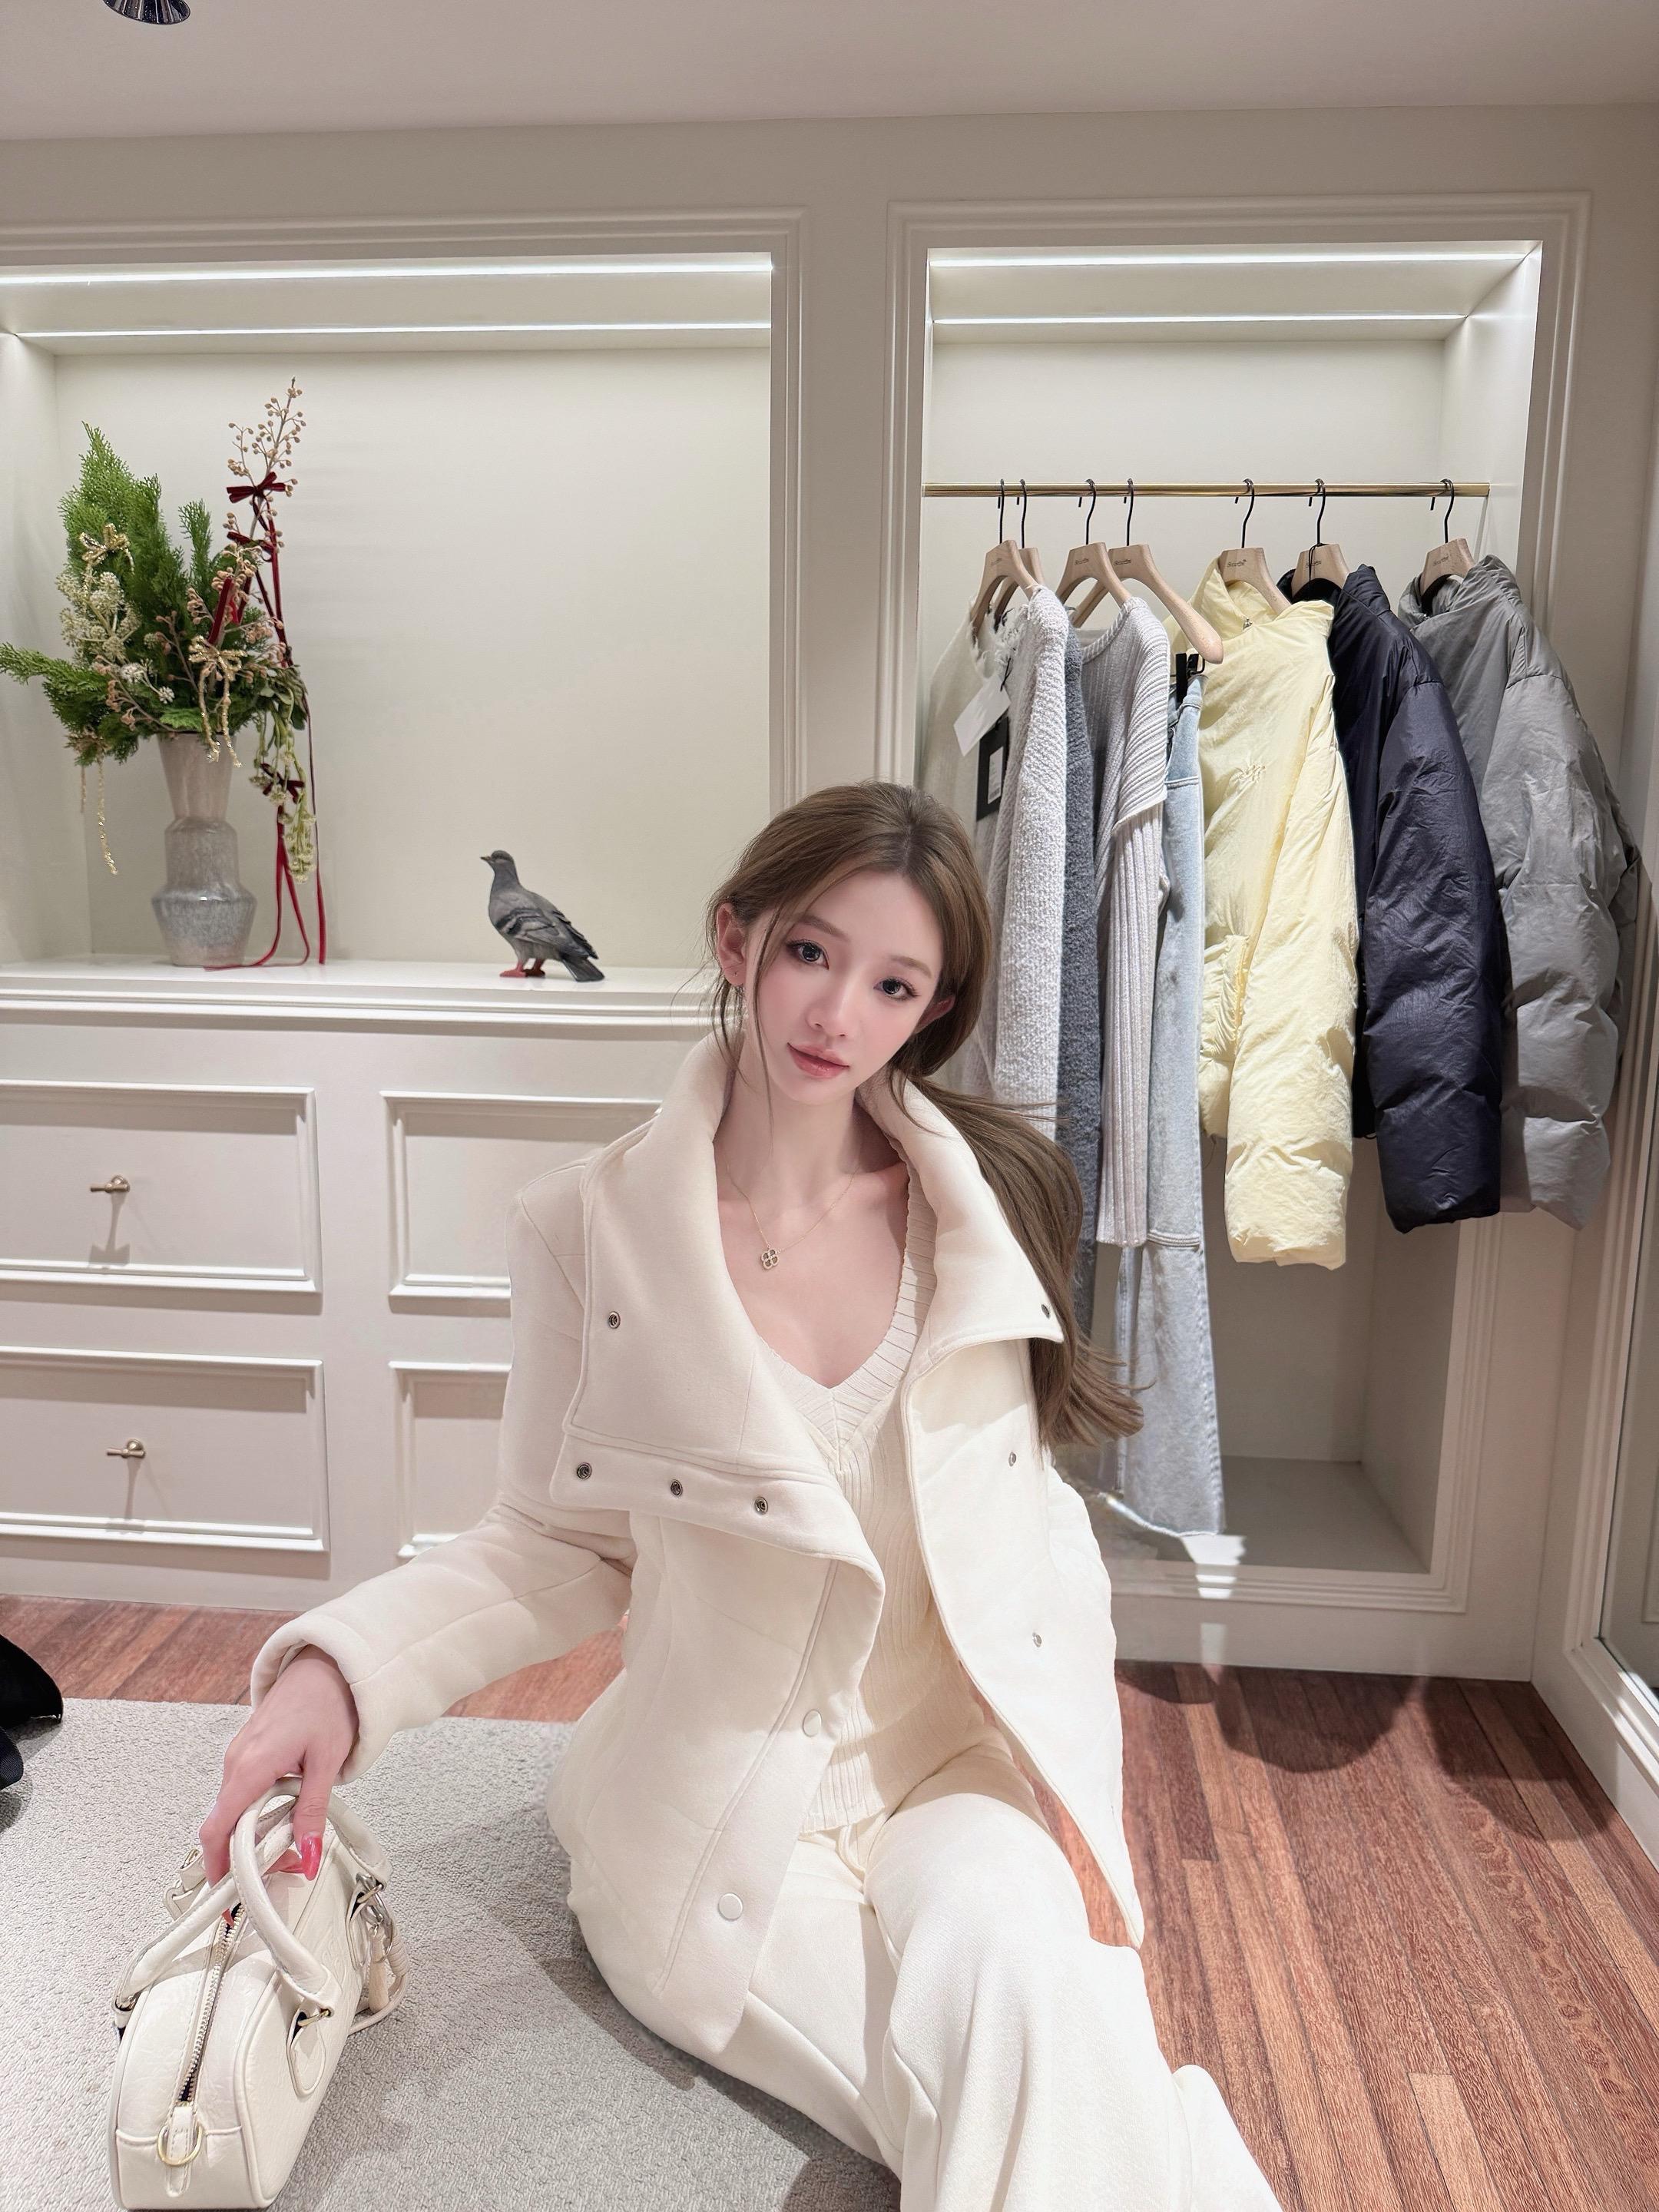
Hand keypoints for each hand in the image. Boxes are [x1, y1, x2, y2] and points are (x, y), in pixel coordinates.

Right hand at [199, 1646, 359, 1884]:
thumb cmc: (327, 1701)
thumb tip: (305, 1855)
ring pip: (236, 1810)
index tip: (226, 1896)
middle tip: (282, 1867)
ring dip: (256, 1832)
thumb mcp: (327, 1764)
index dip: (217, 1868)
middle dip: (247, 1855)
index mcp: (250, 1765)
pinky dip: (259, 1811)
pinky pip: (244, 1792)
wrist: (328, 1665)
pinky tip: (287, 1812)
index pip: (218, 1829)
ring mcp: (240, 1755)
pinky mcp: (248, 1752)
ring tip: (293, 1839)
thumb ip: (313, 1813)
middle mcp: (236, 1761)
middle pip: (226, 1825)